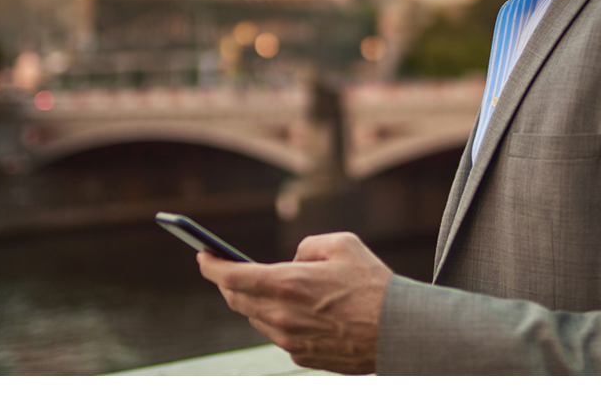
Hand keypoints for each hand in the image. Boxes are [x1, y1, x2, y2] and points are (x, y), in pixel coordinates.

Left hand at [197, 231, 391, 373]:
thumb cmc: (373, 285)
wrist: (397, 332)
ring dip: (253, 302)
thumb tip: (291, 261)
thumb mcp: (342, 244)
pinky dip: (276, 319)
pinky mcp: (301, 356)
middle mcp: (282, 315)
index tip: (202, 256)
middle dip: (227, 283)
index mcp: (288, 283)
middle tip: (224, 269)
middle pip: (236, 300)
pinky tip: (291, 310)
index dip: (211, 265)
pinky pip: (277, 335)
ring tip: (261, 287)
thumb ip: (306, 247)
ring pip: (256, 319)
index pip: (231, 277)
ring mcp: (290, 340)